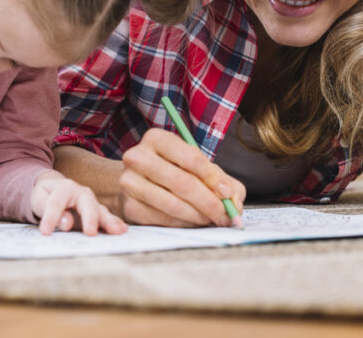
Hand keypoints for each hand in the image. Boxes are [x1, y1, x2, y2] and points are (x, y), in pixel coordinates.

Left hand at [31, 171, 127, 235]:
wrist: (54, 187)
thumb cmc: (45, 195)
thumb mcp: (40, 200)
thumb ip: (48, 211)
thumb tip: (66, 223)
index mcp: (63, 188)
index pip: (56, 203)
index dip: (51, 218)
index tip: (45, 232)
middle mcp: (80, 192)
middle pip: (86, 204)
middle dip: (89, 218)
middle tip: (90, 233)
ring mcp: (91, 200)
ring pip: (100, 210)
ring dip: (108, 221)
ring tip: (116, 231)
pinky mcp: (96, 209)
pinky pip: (106, 216)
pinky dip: (114, 222)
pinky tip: (122, 229)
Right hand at [118, 128, 245, 227]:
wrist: (138, 182)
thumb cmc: (173, 171)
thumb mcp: (197, 166)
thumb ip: (221, 179)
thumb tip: (233, 201)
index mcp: (156, 138)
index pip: (190, 157)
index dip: (213, 178)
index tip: (227, 193)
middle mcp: (137, 157)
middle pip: (182, 183)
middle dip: (209, 202)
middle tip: (225, 215)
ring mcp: (129, 182)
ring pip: (172, 204)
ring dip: (198, 216)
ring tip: (211, 219)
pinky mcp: (130, 206)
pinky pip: (163, 220)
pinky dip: (184, 224)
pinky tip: (192, 222)